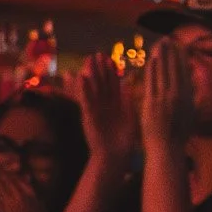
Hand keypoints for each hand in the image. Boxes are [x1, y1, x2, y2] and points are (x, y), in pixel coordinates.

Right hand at [69, 54, 137, 170]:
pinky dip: (84, 88)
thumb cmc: (123, 140)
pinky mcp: (89, 115)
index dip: (111, 72)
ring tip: (88, 60)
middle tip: (96, 54)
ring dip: (90, 74)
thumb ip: (127, 101)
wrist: (114, 157)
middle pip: (100, 84)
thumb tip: (127, 85)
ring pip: (92, 89)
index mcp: (114, 105)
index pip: (112, 85)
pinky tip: (82, 76)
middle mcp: (103, 105)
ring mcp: (95, 109)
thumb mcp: (129, 117)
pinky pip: (86, 100)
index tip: (111, 59)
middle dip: (99, 69)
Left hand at [141, 37, 193, 149]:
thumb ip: (194, 98)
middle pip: (174, 69)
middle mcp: (178, 96)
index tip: (179, 46)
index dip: (181, 57)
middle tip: (168, 38)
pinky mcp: (152, 102)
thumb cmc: (180, 133)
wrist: (167, 147)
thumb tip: (195, 85)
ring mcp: (164, 98)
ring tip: (159, 43)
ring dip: (162, 56)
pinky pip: (152, 82)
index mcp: (188, 97)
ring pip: (163, 72)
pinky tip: (152, 59)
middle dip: (171, 52)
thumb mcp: (192, 114)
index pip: (184, 72)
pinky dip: (153, 69)